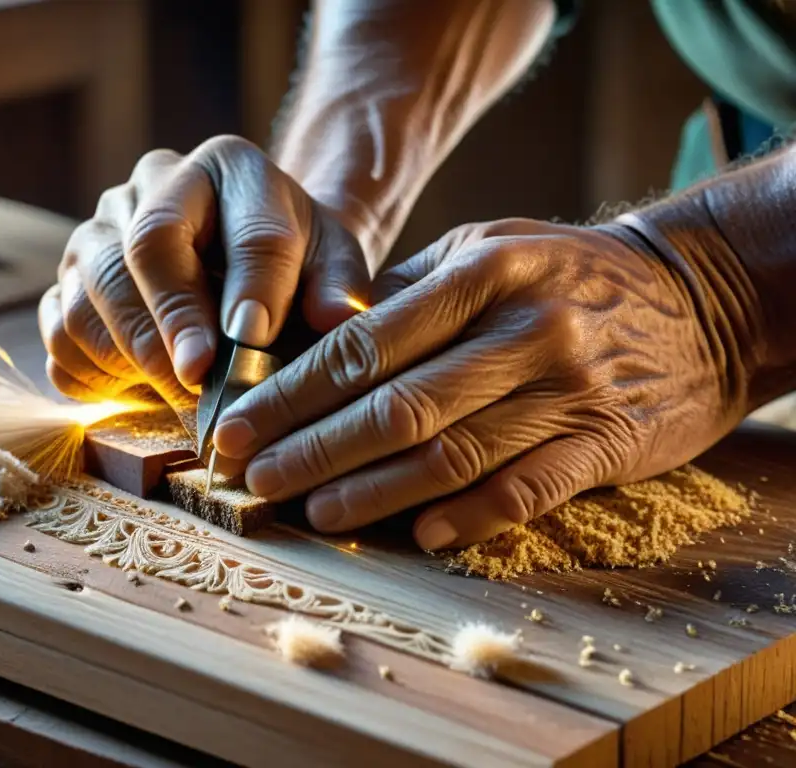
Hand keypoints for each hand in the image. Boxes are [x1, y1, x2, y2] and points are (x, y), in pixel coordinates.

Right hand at [38, 136, 369, 405]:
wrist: (244, 259)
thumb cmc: (295, 264)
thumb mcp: (334, 262)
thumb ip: (339, 287)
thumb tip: (333, 318)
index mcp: (230, 167)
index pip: (237, 225)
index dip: (248, 288)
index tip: (253, 342)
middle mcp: (153, 185)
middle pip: (145, 249)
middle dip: (175, 324)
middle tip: (201, 382)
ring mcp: (98, 229)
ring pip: (92, 295)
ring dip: (134, 358)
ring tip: (181, 399)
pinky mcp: (67, 280)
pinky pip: (60, 332)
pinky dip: (93, 373)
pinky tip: (138, 390)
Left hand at [212, 218, 745, 549]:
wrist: (702, 298)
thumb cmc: (572, 272)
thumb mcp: (493, 246)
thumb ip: (411, 289)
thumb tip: (319, 341)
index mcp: (483, 272)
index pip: (363, 343)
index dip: (291, 392)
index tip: (236, 424)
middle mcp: (523, 331)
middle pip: (394, 406)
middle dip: (310, 448)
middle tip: (252, 477)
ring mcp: (567, 391)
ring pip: (449, 456)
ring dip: (371, 492)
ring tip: (313, 510)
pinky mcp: (605, 443)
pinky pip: (524, 491)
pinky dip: (467, 518)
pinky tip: (418, 534)